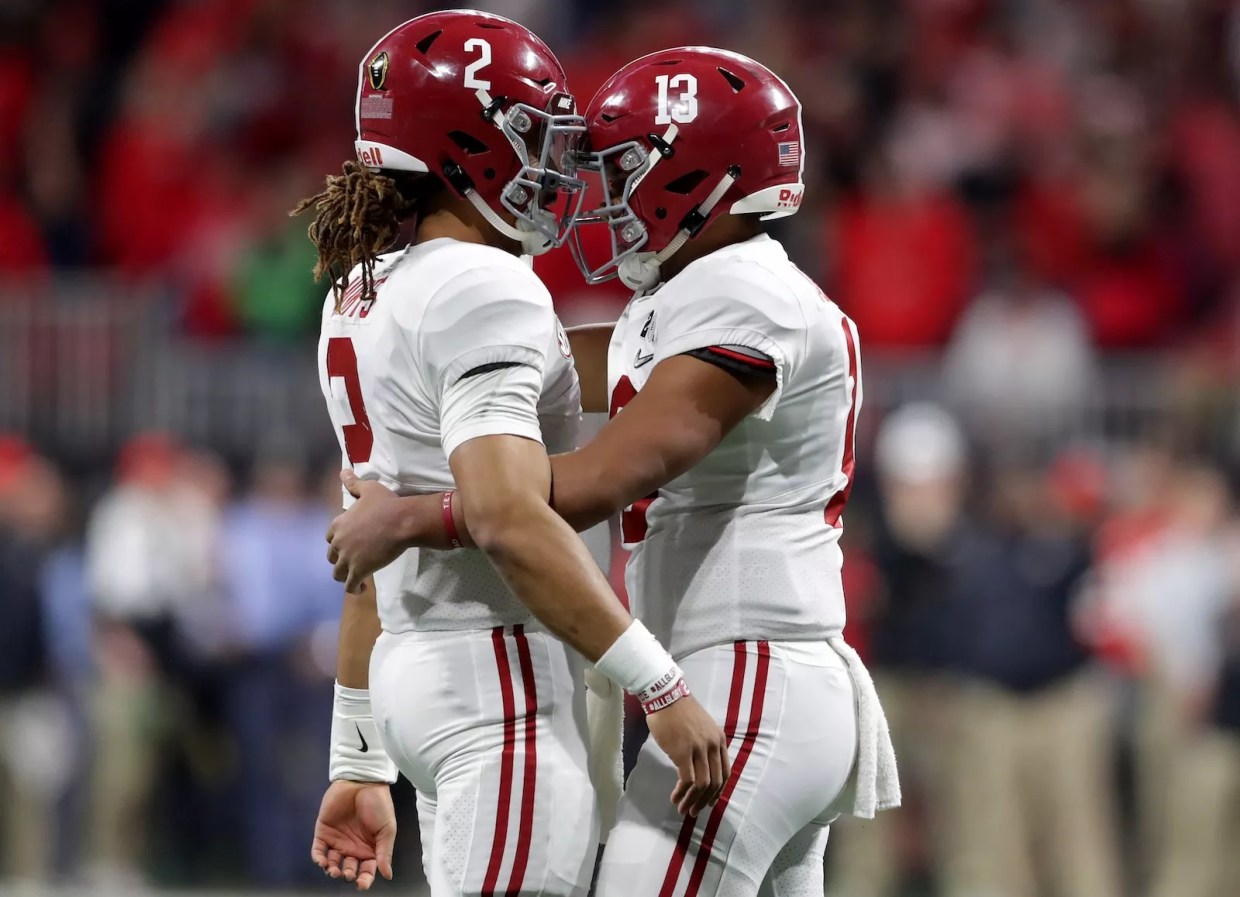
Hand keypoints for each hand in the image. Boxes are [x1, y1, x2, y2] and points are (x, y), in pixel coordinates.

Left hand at [311, 780, 396, 889]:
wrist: (362, 782)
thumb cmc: (379, 804)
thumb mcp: (387, 829)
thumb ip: (385, 852)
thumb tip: (388, 875)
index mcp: (369, 848)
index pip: (366, 870)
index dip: (364, 879)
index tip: (362, 884)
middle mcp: (353, 847)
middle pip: (348, 868)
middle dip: (347, 874)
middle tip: (347, 873)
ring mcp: (337, 840)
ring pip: (332, 863)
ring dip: (332, 870)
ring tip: (334, 871)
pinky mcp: (323, 832)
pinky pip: (318, 850)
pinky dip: (318, 858)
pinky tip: (322, 861)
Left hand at [327, 470, 407, 591]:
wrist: (401, 521)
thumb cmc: (386, 504)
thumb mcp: (369, 489)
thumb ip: (354, 483)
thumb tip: (343, 472)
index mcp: (339, 524)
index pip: (329, 537)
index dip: (338, 541)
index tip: (350, 542)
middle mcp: (339, 542)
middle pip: (331, 556)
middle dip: (340, 559)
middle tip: (355, 559)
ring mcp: (348, 558)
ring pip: (337, 573)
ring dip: (344, 575)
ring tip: (356, 576)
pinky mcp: (358, 570)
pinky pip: (349, 585)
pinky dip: (353, 588)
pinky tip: (361, 588)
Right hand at [645, 694, 730, 816]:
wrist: (665, 696)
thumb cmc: (679, 710)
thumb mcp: (702, 726)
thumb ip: (705, 743)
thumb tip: (700, 765)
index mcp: (719, 739)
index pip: (725, 772)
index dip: (718, 791)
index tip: (710, 802)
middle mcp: (712, 746)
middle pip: (715, 782)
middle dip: (705, 801)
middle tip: (695, 811)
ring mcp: (698, 750)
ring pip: (702, 785)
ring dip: (692, 801)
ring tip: (683, 809)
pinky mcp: (682, 753)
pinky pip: (687, 780)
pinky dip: (682, 792)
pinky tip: (675, 797)